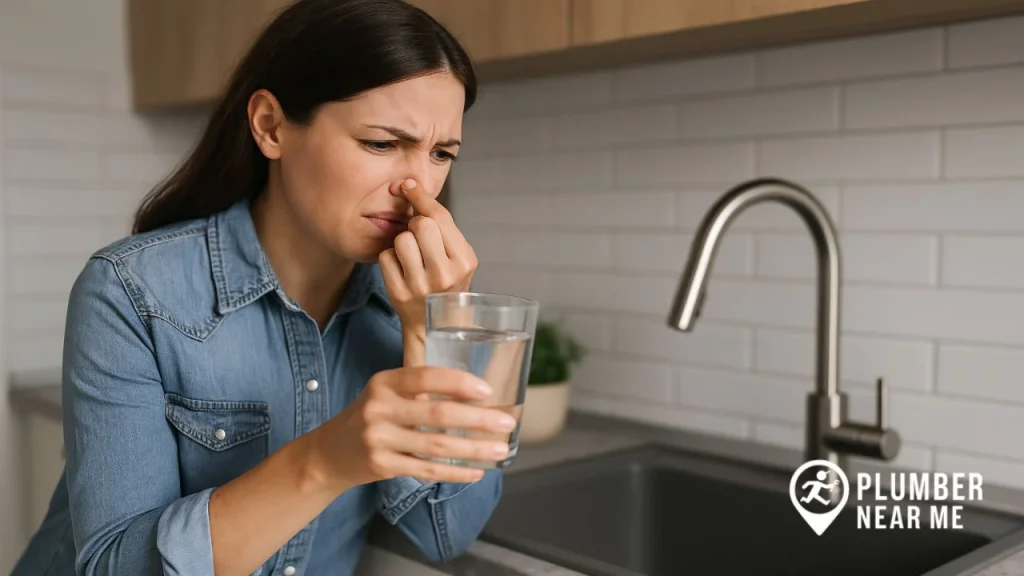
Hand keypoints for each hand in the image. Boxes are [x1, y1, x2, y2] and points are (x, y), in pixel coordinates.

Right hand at [310, 365, 516, 487]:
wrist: (329, 454)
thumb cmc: (369, 417)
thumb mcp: (385, 394)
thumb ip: (418, 391)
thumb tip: (473, 396)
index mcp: (384, 383)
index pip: (427, 377)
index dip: (459, 383)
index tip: (487, 390)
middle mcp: (380, 408)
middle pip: (438, 414)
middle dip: (478, 419)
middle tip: (506, 422)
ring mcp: (379, 439)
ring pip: (437, 446)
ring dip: (473, 449)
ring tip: (499, 449)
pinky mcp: (382, 466)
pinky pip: (427, 470)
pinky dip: (455, 472)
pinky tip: (476, 471)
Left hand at [378, 179, 477, 346]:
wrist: (437, 326)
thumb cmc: (447, 284)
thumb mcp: (457, 257)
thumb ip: (442, 227)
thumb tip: (410, 187)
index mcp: (464, 261)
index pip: (440, 217)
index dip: (421, 197)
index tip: (408, 186)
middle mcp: (445, 274)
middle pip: (421, 224)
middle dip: (415, 225)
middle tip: (419, 237)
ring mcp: (421, 285)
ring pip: (401, 239)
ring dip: (402, 243)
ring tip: (412, 256)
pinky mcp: (399, 293)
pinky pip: (386, 256)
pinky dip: (390, 259)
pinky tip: (401, 269)